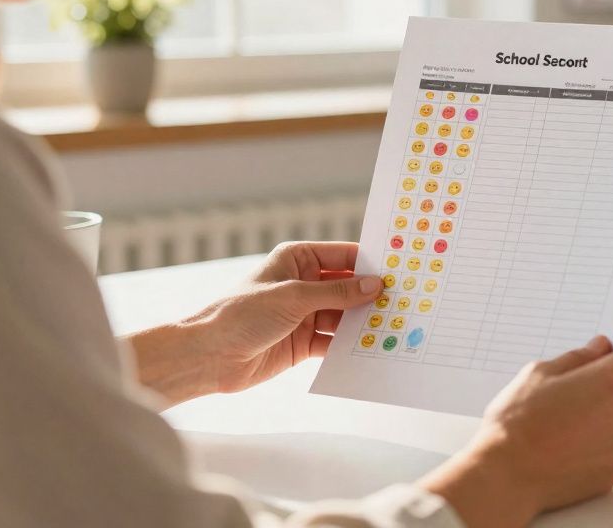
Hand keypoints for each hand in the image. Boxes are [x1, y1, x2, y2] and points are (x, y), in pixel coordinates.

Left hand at [184, 241, 383, 394]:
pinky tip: (370, 348)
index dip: (370, 262)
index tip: (400, 270)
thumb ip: (337, 293)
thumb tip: (374, 286)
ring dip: (364, 322)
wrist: (208, 356)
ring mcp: (305, 314)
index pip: (343, 256)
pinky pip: (334, 341)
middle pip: (348, 287)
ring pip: (345, 315)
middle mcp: (304, 284)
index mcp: (298, 260)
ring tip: (393, 327)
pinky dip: (350, 345)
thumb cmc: (241, 314)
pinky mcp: (303, 342)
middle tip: (404, 301)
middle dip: (371, 295)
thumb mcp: (293, 297)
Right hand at [420, 335, 612, 526]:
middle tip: (576, 388)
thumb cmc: (518, 421)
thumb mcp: (540, 372)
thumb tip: (600, 348)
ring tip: (568, 421)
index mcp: (612, 381)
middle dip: (612, 380)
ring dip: (607, 412)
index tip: (609, 350)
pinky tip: (570, 445)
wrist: (507, 475)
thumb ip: (579, 356)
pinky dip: (601, 441)